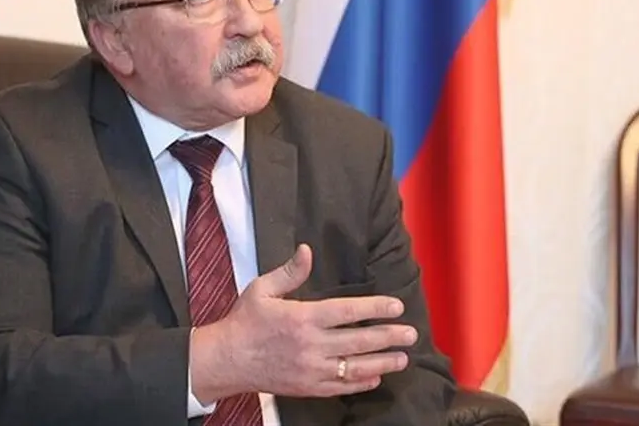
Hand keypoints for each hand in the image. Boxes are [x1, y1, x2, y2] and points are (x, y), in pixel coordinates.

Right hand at [190, 244, 417, 402]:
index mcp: (302, 318)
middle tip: (411, 334)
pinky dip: (361, 383)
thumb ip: (289, 272)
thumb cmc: (245, 320)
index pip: (347, 312)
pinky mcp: (308, 387)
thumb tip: (307, 251)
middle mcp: (311, 345)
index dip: (375, 309)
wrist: (228, 360)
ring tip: (403, 358)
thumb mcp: (262, 289)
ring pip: (355, 367)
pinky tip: (375, 376)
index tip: (396, 306)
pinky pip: (341, 386)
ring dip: (382, 362)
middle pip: (359, 341)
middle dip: (388, 337)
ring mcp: (311, 369)